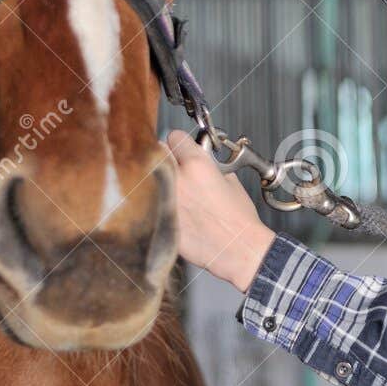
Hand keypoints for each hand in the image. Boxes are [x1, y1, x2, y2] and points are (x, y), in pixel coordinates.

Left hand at [163, 128, 275, 292]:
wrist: (238, 249)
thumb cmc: (238, 220)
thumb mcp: (231, 182)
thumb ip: (212, 165)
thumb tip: (202, 160)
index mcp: (197, 165)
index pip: (175, 136)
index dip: (180, 142)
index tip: (181, 148)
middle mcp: (176, 178)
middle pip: (156, 152)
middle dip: (165, 156)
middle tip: (174, 167)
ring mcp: (164, 198)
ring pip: (148, 175)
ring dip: (157, 178)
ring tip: (170, 188)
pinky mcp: (157, 218)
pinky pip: (148, 200)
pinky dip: (154, 201)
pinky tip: (167, 208)